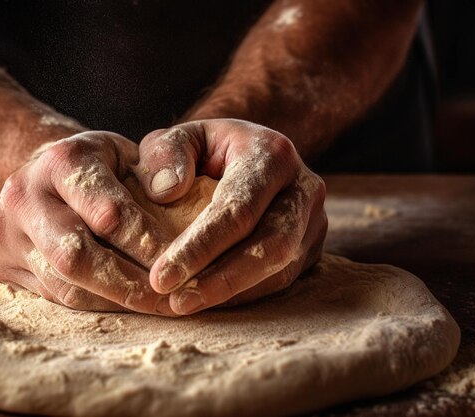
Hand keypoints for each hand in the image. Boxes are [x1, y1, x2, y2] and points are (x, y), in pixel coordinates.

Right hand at [0, 131, 175, 314]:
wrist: (43, 172)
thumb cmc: (101, 166)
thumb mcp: (129, 154)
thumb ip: (156, 172)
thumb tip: (181, 206)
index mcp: (62, 161)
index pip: (109, 213)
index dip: (147, 245)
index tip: (181, 266)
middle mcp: (24, 195)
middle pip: (76, 257)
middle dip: (128, 285)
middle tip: (168, 300)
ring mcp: (4, 233)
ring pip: (64, 285)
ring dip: (114, 303)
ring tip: (154, 309)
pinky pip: (52, 297)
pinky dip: (94, 306)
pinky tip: (125, 308)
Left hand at [136, 119, 326, 314]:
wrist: (249, 153)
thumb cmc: (208, 148)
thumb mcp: (182, 137)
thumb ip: (166, 154)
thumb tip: (166, 193)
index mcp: (273, 155)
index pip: (238, 209)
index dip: (199, 246)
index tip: (160, 277)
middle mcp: (304, 188)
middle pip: (271, 246)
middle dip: (221, 280)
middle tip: (176, 303)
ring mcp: (314, 220)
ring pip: (281, 270)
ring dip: (232, 294)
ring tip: (184, 306)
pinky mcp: (311, 246)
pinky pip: (282, 279)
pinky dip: (244, 295)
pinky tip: (208, 303)